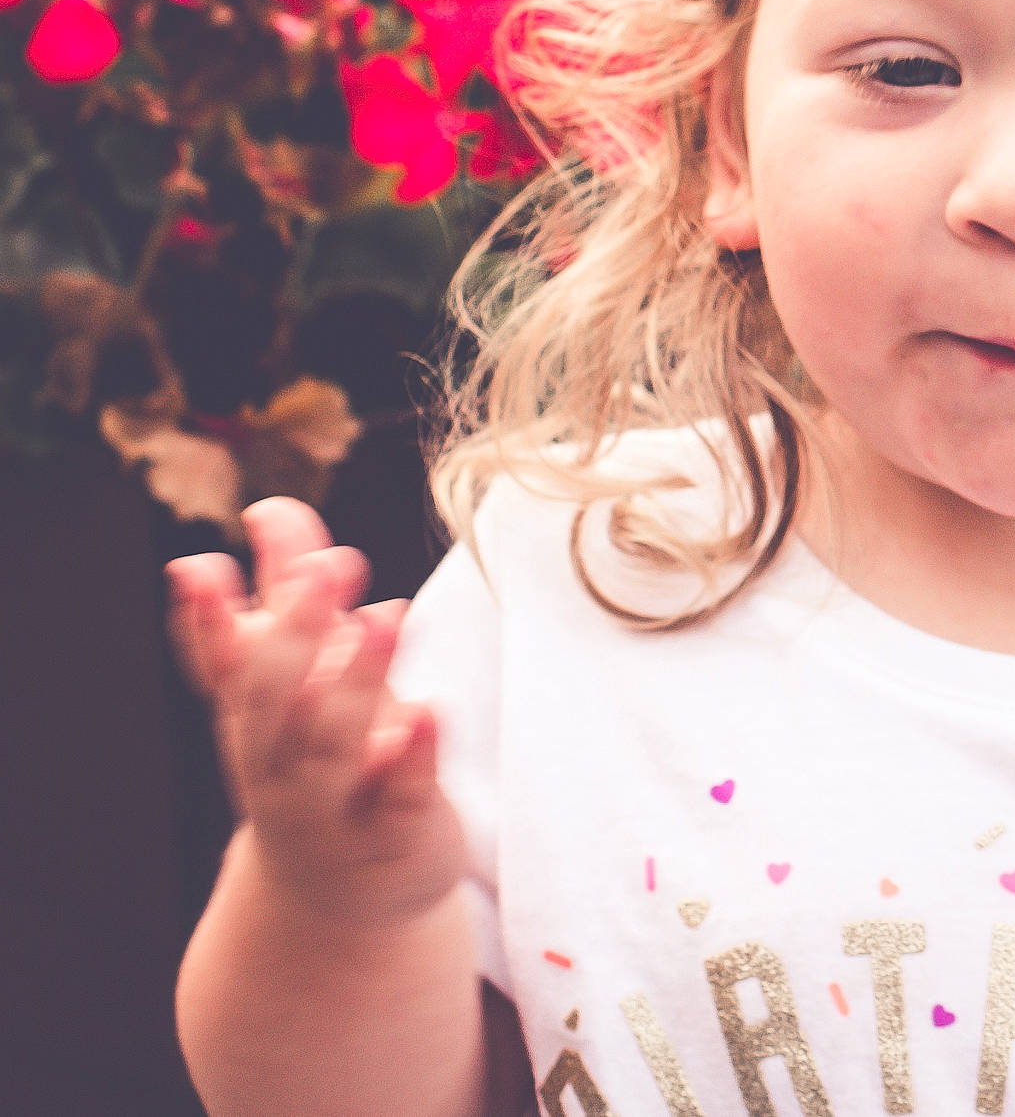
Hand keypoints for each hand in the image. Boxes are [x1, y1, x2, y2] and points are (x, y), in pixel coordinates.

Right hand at [166, 498, 469, 931]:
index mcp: (255, 716)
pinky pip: (400, 799)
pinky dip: (414, 758)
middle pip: (273, 700)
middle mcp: (279, 763)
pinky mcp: (394, 835)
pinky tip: (431, 712)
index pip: (221, 665)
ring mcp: (333, 806)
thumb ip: (290, 589)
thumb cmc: (325, 758)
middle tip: (330, 564)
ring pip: (331, 748)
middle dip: (294, 632)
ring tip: (385, 615)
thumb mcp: (305, 676)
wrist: (348, 895)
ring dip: (358, 681)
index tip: (198, 567)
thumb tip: (269, 505)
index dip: (205, 620)